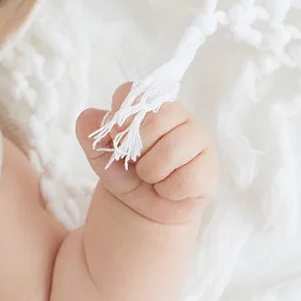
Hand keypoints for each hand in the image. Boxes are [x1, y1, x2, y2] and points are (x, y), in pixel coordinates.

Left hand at [76, 82, 217, 225]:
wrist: (141, 207)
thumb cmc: (124, 171)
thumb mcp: (99, 153)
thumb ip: (90, 131)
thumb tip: (91, 116)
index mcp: (147, 104)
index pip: (133, 93)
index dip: (121, 116)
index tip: (116, 133)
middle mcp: (176, 113)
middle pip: (154, 119)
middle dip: (136, 149)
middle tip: (137, 161)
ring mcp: (198, 138)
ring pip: (171, 150)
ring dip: (151, 173)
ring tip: (153, 176)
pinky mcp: (210, 167)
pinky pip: (185, 179)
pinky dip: (168, 191)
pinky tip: (169, 188)